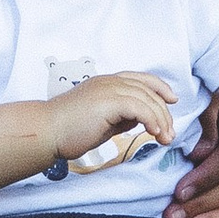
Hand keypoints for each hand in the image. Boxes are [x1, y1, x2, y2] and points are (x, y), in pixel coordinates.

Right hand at [48, 70, 179, 168]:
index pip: (140, 79)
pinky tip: (153, 133)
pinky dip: (151, 120)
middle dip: (163, 112)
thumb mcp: (102, 121)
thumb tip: (138, 120)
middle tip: (169, 133)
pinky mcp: (108, 102)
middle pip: (148, 90)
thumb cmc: (69, 130)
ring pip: (146, 99)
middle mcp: (109, 81)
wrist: (47, 131)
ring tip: (165, 138)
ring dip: (160, 119)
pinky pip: (139, 108)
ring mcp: (108, 89)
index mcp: (106, 82)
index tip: (172, 100)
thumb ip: (121, 116)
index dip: (159, 87)